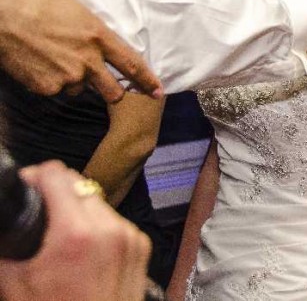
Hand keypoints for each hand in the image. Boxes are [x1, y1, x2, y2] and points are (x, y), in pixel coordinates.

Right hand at [0, 0, 161, 101]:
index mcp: (97, 36)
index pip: (131, 63)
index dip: (147, 80)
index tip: (157, 91)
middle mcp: (87, 61)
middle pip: (112, 91)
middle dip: (113, 90)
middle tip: (107, 83)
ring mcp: (66, 78)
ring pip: (81, 89)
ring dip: (79, 82)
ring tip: (64, 64)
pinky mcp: (45, 88)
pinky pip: (57, 90)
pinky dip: (54, 83)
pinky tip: (44, 66)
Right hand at [0, 161, 150, 300]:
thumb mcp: (15, 284)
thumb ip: (4, 248)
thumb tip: (0, 228)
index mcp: (77, 233)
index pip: (56, 175)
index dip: (34, 176)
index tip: (24, 184)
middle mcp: (109, 228)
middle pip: (77, 184)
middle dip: (54, 192)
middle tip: (36, 208)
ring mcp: (129, 236)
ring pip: (97, 200)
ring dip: (76, 207)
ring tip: (56, 230)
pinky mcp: (140, 245)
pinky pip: (113, 220)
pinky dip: (96, 224)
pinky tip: (80, 245)